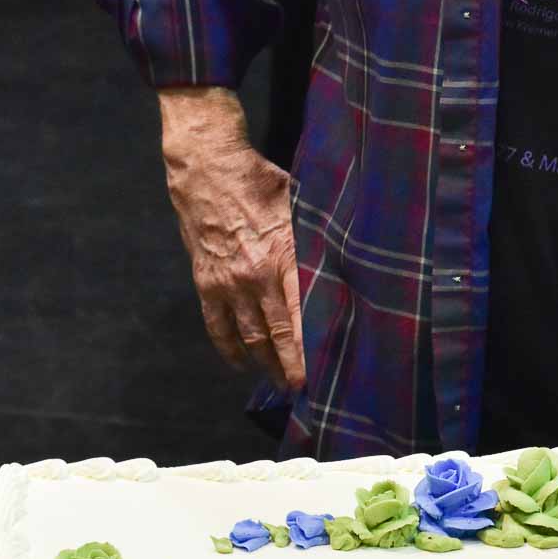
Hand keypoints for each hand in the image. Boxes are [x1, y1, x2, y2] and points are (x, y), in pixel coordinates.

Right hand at [158, 88, 304, 391]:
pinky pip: (218, 327)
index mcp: (284, 256)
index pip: (301, 315)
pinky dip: (229, 349)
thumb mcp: (300, 204)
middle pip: (276, 335)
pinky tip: (241, 363)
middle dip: (290, 367)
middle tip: (303, 389)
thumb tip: (351, 255)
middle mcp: (256, 276)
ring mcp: (228, 283)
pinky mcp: (206, 283)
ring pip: (248, 337)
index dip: (311, 348)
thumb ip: (319, 235)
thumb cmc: (261, 181)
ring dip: (264, 364)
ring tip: (278, 381)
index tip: (324, 371)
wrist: (207, 169)